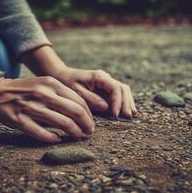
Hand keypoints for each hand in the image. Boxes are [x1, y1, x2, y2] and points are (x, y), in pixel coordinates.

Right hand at [0, 76, 93, 142]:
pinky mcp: (20, 121)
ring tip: (78, 137)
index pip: (78, 100)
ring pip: (62, 123)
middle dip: (86, 125)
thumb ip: (61, 94)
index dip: (88, 114)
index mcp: (51, 84)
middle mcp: (43, 94)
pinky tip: (58, 139)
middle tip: (89, 132)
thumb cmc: (25, 90)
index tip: (90, 123)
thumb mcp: (44, 83)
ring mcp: (31, 108)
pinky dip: (53, 138)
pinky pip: (42, 133)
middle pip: (75, 112)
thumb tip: (82, 110)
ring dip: (75, 133)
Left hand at [21, 46, 136, 117]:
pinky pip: (118, 95)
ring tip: (131, 115)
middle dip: (126, 102)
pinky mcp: (105, 90)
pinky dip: (123, 102)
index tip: (116, 114)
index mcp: (99, 77)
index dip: (118, 101)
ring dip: (127, 102)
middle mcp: (106, 79)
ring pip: (123, 91)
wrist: (61, 76)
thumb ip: (91, 99)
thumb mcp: (76, 91)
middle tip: (127, 116)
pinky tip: (127, 111)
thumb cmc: (66, 83)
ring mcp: (106, 84)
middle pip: (122, 89)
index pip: (115, 88)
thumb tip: (106, 107)